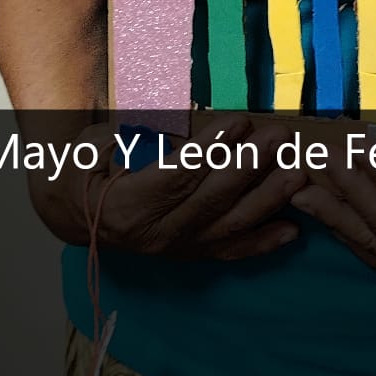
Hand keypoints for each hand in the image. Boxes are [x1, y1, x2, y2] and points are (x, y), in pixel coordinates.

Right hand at [27, 113, 305, 261]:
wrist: (79, 221)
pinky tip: (293, 231)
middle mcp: (159, 233)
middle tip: (280, 137)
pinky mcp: (194, 253)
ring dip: (267, 199)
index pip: (177, 176)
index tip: (239, 122)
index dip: (210, 150)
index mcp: (130, 206)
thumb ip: (99, 147)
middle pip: (212, 198)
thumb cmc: (81, 177)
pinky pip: (232, 250)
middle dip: (251, 166)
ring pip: (230, 225)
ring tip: (297, 173)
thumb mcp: (77, 157)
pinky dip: (264, 243)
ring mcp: (180, 246)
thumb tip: (118, 138)